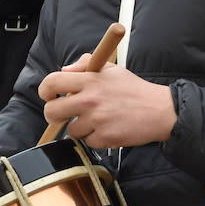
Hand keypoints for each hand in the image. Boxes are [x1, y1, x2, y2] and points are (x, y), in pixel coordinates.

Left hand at [37, 54, 175, 147]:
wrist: (159, 111)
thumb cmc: (135, 90)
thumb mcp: (111, 69)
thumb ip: (86, 64)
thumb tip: (65, 70)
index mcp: (90, 80)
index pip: (53, 82)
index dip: (45, 90)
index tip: (48, 95)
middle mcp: (90, 100)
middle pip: (52, 111)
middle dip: (52, 115)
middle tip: (61, 115)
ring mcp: (96, 120)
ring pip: (71, 130)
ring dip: (81, 128)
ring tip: (98, 120)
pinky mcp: (104, 138)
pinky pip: (88, 142)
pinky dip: (96, 138)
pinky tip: (109, 128)